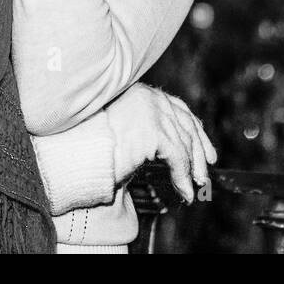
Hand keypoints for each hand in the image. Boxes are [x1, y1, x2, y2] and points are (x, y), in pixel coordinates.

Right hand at [105, 83, 216, 202]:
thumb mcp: (126, 131)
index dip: (196, 131)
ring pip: (184, 143)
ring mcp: (153, 111)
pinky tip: (184, 191)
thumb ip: (148, 131)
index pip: (179, 108)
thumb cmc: (93, 144)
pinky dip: (183, 176)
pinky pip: (177, 157)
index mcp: (142, 92)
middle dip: (199, 152)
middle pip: (186, 124)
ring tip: (193, 189)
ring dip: (191, 170)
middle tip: (204, 175)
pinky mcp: (154, 130)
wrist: (76, 150)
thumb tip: (176, 149)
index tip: (207, 152)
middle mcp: (149, 97)